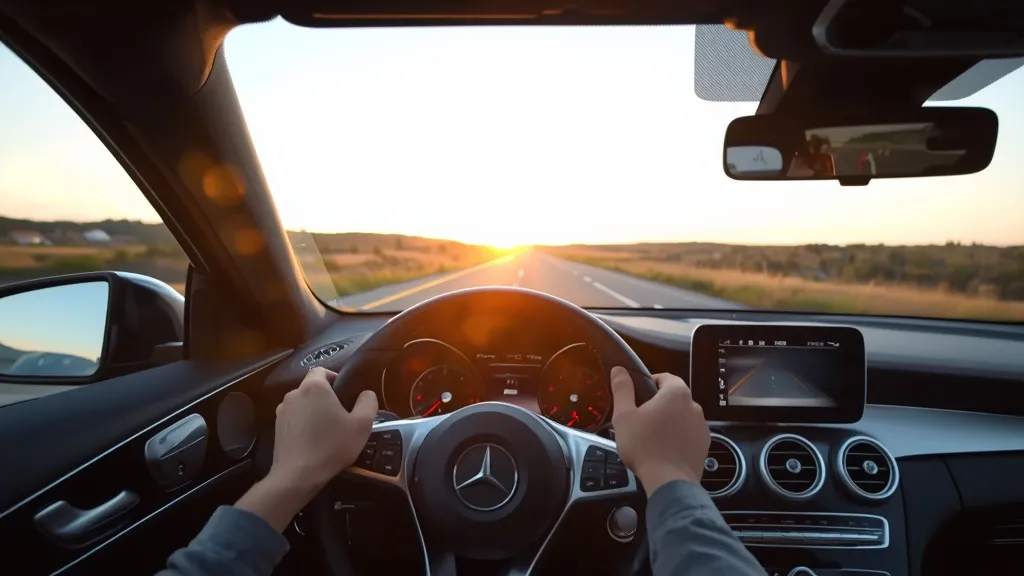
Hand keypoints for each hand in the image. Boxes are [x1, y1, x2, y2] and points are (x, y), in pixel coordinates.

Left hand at [236, 368, 376, 531]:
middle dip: (325, 397)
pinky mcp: (276, 428)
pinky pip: (294, 418)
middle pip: (311, 387)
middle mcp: (294, 394)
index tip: (344, 393)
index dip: (334, 377)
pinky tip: (312, 440)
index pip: (321, 370)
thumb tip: (366, 393)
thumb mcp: (361, 425)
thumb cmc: (332, 446)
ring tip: (325, 429)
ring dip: (313, 410)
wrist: (298, 475)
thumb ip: (368, 403)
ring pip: (302, 403)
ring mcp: (282, 411)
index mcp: (314, 387)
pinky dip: (303, 424)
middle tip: (340, 414)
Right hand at [609, 367, 709, 494]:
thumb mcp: (624, 416)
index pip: (665, 377)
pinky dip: (678, 436)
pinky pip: (689, 433)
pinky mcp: (705, 444)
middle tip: (641, 418)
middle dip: (659, 404)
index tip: (637, 396)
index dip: (649, 382)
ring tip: (652, 437)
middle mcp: (694, 405)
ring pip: (682, 416)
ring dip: (670, 420)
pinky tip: (665, 449)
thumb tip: (619, 369)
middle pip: (674, 397)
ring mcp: (702, 426)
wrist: (669, 481)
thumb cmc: (644, 446)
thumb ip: (622, 389)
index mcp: (676, 393)